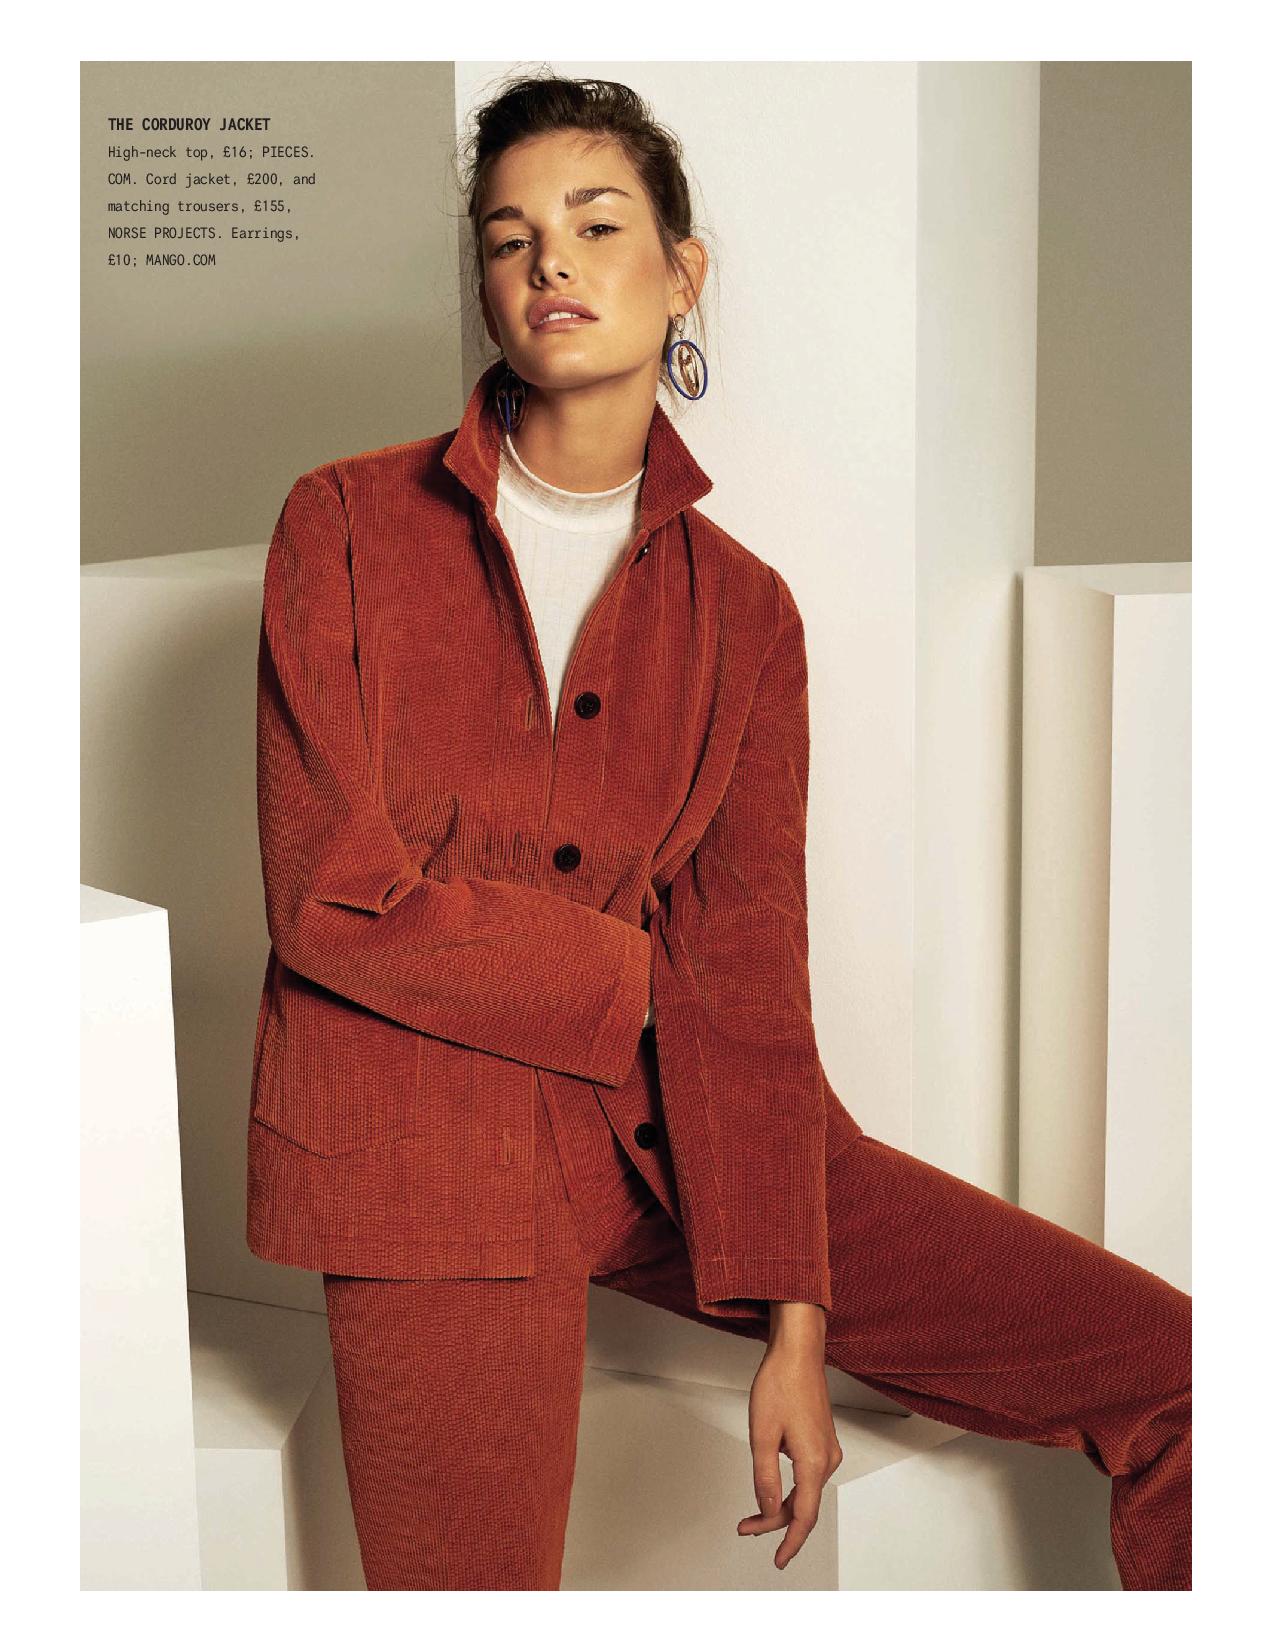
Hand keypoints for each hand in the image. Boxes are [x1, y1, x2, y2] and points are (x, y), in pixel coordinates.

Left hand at [737, 1303, 842, 1569]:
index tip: (779, 1561)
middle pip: (803, 1506)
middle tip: (746, 1528)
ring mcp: (826, 1448)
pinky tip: (772, 1487)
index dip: (789, 1542)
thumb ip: (764, 1478)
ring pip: (805, 1492)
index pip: (804, 1517)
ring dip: (781, 1506)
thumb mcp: (762, 1435)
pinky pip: (807, 1476)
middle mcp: (826, 1458)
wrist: (797, 1351)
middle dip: (774, 1522)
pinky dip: (790, 1489)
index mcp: (813, 1461)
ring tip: (753, 1514)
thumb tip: (768, 1509)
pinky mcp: (821, 1439)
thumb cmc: (780, 1383)